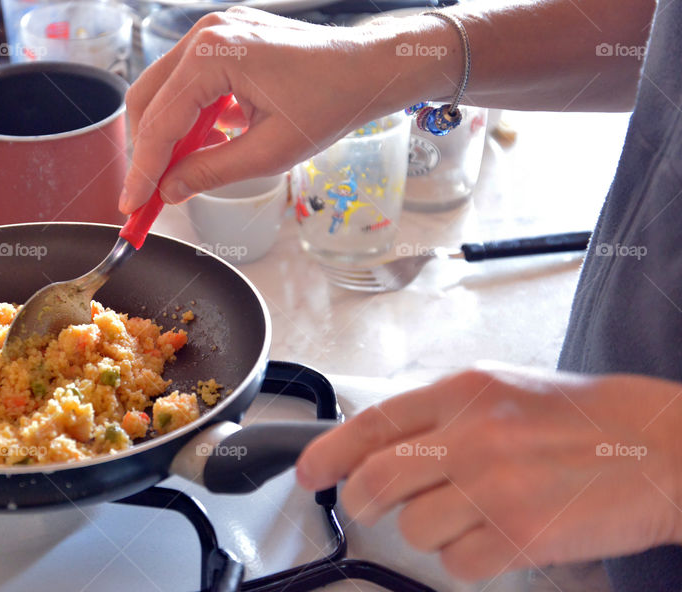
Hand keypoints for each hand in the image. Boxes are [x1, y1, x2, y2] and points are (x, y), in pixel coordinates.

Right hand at [119, 7, 449, 212]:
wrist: (367, 68)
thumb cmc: (331, 101)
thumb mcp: (270, 152)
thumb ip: (211, 172)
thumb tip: (170, 191)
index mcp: (215, 53)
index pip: (160, 122)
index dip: (142, 170)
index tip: (131, 205)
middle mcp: (206, 33)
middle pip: (148, 99)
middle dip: (146, 151)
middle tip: (147, 195)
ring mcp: (213, 31)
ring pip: (163, 90)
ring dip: (166, 134)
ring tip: (177, 174)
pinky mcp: (223, 38)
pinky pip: (186, 81)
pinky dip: (187, 115)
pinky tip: (205, 143)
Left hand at [295, 365, 681, 579]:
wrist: (659, 446)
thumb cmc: (581, 418)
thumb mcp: (500, 390)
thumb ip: (440, 413)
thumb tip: (381, 442)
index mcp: (462, 392)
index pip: (372, 424)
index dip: (329, 452)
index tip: (308, 473)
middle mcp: (470, 436)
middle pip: (376, 482)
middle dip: (364, 500)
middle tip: (375, 504)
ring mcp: (493, 487)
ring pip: (413, 529)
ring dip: (430, 531)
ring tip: (470, 513)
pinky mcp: (519, 535)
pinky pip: (457, 564)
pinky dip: (468, 559)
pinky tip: (497, 536)